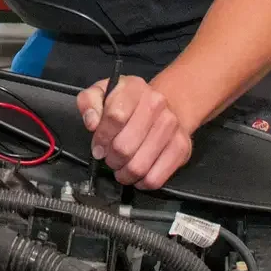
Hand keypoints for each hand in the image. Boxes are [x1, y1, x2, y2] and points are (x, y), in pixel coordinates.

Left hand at [76, 75, 192, 189]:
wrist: (164, 108)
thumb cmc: (127, 103)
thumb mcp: (102, 93)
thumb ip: (89, 102)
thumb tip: (92, 123)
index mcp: (134, 88)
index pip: (115, 116)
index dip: (102, 137)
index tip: (98, 147)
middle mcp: (157, 103)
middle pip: (125, 146)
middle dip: (111, 159)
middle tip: (109, 159)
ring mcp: (172, 126)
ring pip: (139, 166)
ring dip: (124, 173)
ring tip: (121, 168)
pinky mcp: (181, 147)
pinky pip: (156, 178)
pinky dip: (141, 183)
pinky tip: (136, 176)